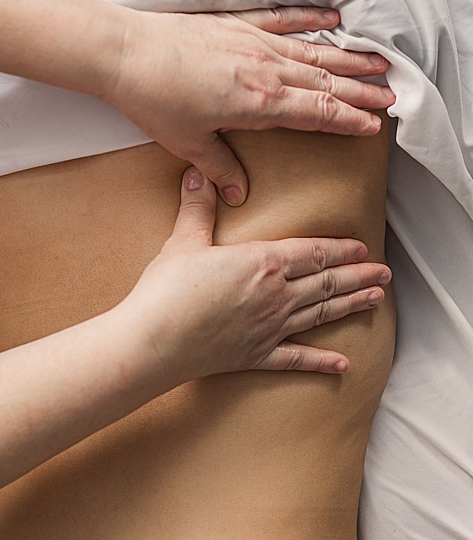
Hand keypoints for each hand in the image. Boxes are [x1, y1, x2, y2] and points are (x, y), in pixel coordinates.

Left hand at [106, 7, 395, 204]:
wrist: (125, 55)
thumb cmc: (153, 100)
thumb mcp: (188, 143)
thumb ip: (219, 167)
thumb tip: (239, 193)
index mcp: (259, 104)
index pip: (316, 113)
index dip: (347, 121)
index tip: (372, 126)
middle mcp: (265, 71)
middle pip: (325, 82)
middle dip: (360, 91)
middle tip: (390, 96)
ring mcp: (253, 43)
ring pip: (313, 52)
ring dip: (347, 58)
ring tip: (377, 61)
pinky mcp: (236, 24)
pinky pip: (283, 20)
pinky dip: (310, 20)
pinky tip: (333, 19)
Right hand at [124, 167, 389, 380]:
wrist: (154, 340)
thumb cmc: (166, 292)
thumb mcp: (182, 242)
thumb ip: (197, 208)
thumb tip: (197, 174)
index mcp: (262, 262)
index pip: (313, 251)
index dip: (340, 248)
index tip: (361, 247)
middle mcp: (276, 296)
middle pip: (326, 282)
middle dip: (358, 275)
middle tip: (383, 272)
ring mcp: (270, 328)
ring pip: (321, 314)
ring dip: (350, 305)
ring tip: (376, 299)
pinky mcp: (257, 355)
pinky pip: (297, 358)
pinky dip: (322, 361)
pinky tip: (343, 364)